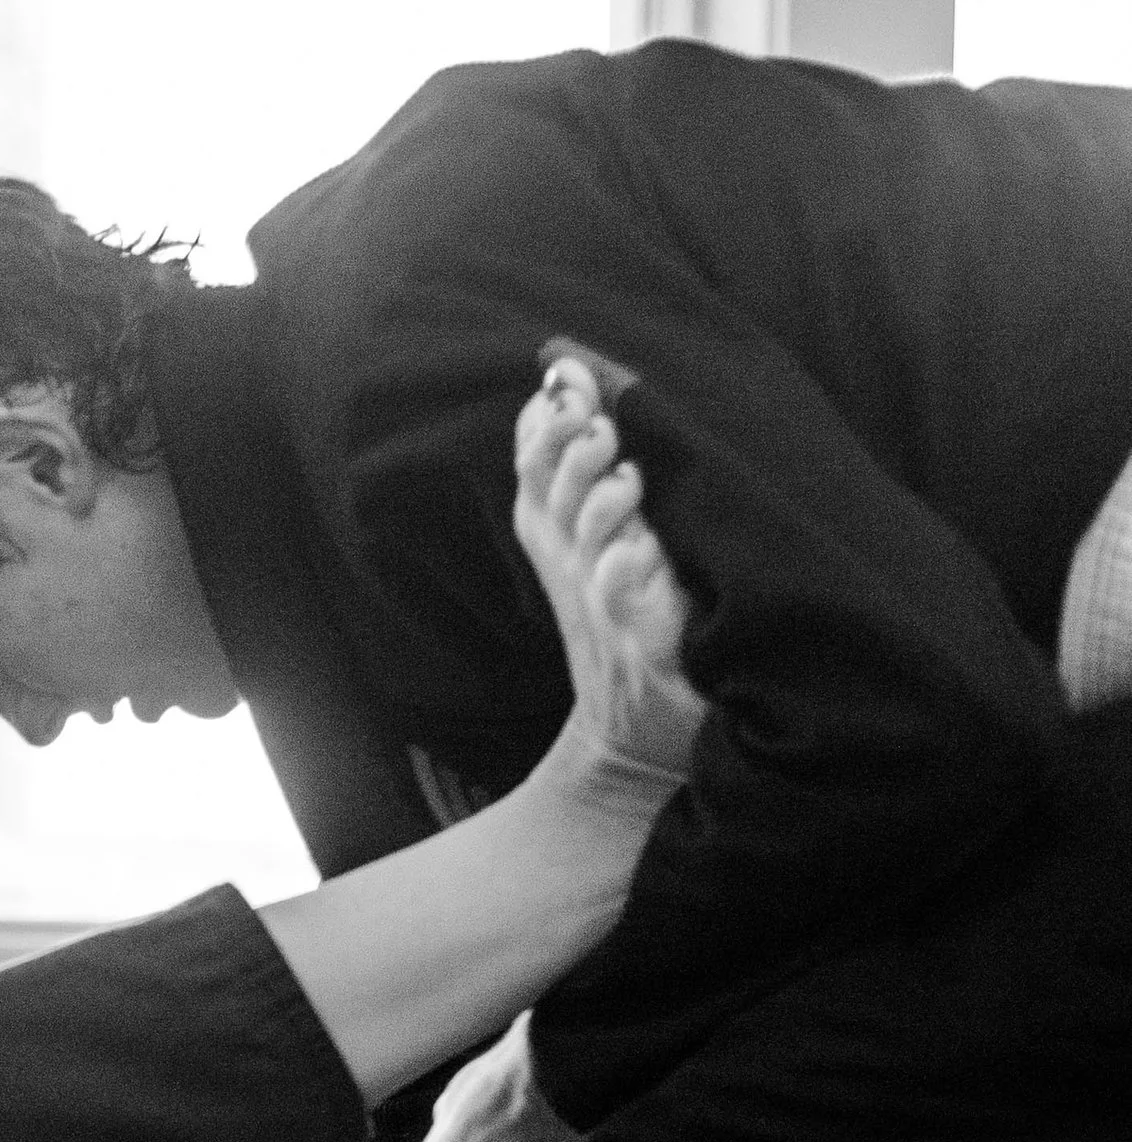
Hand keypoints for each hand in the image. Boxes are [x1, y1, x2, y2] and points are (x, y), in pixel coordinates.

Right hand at [515, 359, 705, 789]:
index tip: (561, 378)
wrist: (632, 731)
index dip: (543, 423)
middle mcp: (572, 566)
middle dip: (569, 450)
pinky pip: (618, 596)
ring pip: (587, 536)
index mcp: (562, 538)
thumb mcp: (602, 545)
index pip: (536, 466)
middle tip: (598, 422)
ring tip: (626, 474)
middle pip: (552, 493)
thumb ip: (591, 476)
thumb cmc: (628, 625)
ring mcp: (600, 604)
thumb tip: (571, 389)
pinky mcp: (634, 640)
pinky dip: (623, 569)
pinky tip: (637, 548)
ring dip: (601, 499)